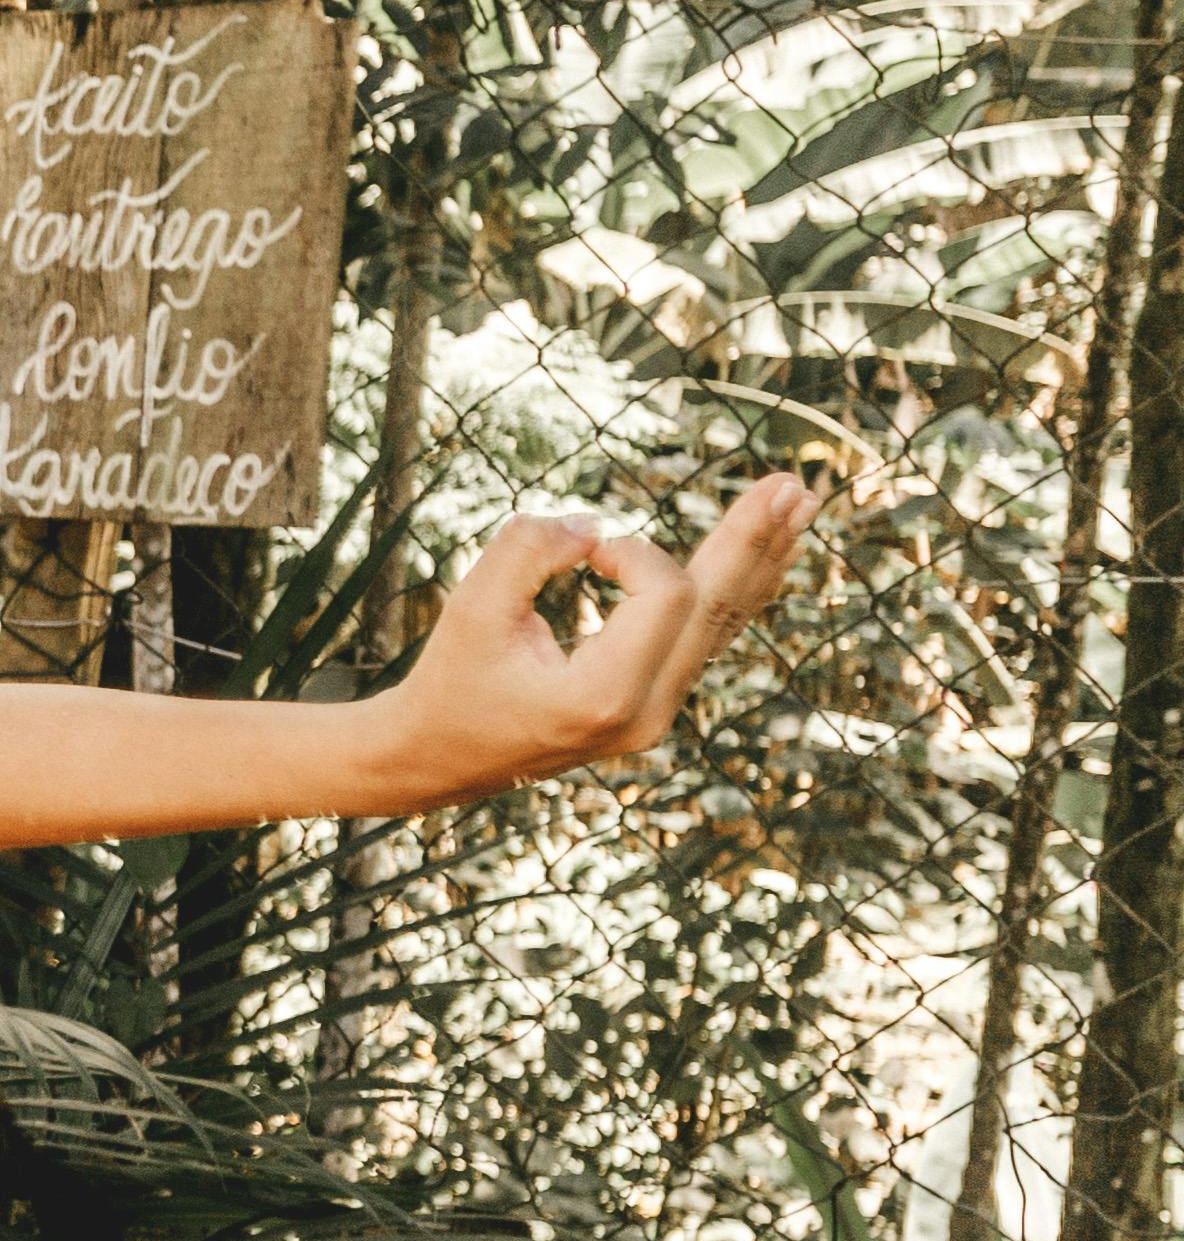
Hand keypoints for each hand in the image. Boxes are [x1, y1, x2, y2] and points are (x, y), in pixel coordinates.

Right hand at [364, 472, 817, 810]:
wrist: (438, 758)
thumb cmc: (452, 679)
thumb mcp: (471, 606)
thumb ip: (528, 550)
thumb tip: (592, 527)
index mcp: (603, 695)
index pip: (664, 593)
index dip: (631, 551)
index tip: (582, 552)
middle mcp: (645, 713)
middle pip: (717, 607)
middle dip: (751, 538)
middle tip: (793, 483)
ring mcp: (656, 715)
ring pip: (723, 622)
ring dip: (761, 557)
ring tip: (802, 503)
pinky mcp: (653, 705)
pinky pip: (707, 637)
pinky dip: (737, 589)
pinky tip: (772, 554)